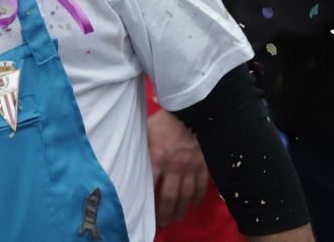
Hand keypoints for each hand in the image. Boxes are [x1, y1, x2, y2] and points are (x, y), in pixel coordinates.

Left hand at [147, 109, 207, 226]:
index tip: (144, 212)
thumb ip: (142, 149)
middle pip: (171, 198)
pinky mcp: (204, 165)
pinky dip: (198, 197)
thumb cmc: (165, 119)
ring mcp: (191, 167)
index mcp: (158, 158)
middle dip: (166, 214)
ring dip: (182, 210)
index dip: (148, 202)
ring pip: (187, 196)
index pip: (150, 187)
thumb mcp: (147, 132)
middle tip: (163, 224)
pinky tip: (193, 203)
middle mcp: (175, 167)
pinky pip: (202, 186)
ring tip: (177, 218)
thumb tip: (129, 161)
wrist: (191, 109)